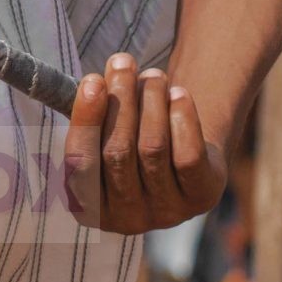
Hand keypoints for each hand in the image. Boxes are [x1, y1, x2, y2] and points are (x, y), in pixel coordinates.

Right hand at [62, 54, 226, 234]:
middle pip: (117, 153)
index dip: (86, 121)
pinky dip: (182, 119)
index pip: (81, 164)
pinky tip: (178, 93)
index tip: (91, 80)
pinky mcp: (200, 198)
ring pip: (153, 149)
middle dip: (120, 101)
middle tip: (123, 62)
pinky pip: (188, 156)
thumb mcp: (104, 135)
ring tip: (153, 74)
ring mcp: (166, 213)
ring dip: (151, 102)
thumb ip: (92, 117)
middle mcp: (126, 219)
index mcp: (89, 208)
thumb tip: (92, 84)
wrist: (182, 156)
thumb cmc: (130, 139)